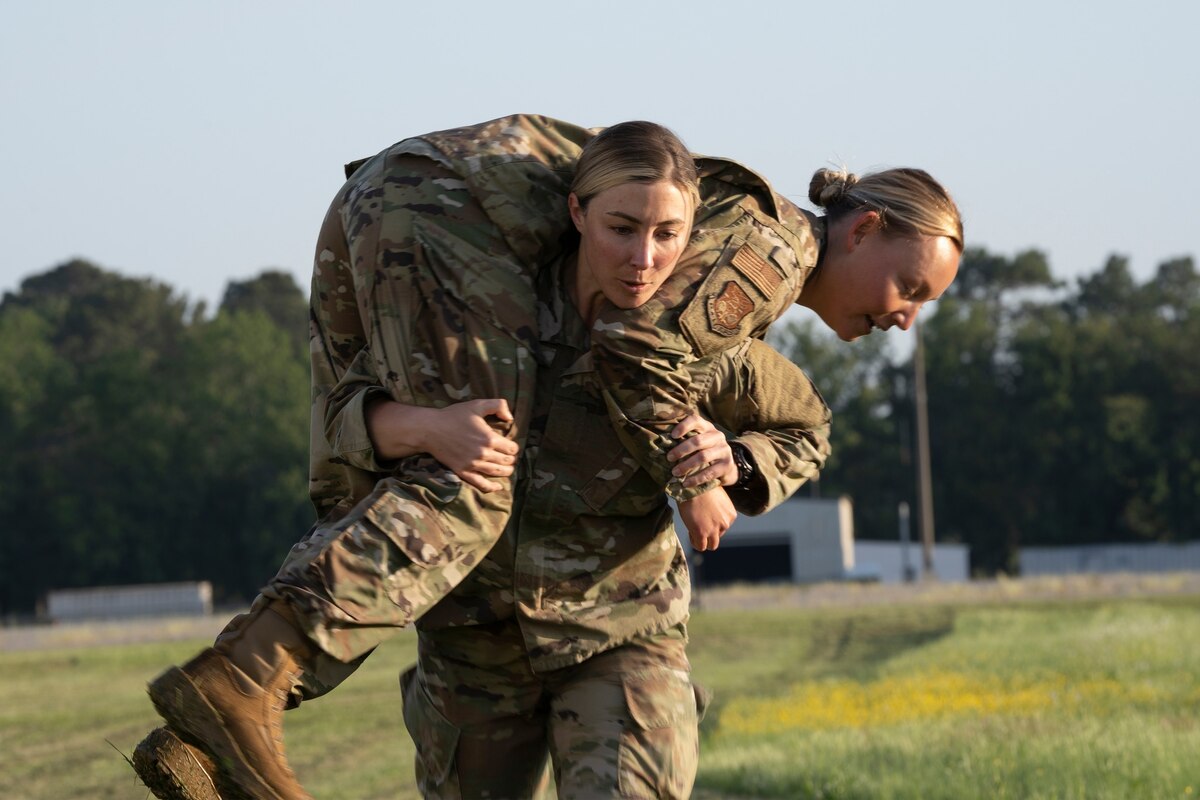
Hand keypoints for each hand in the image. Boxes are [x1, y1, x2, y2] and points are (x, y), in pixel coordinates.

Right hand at [367, 398, 518, 492]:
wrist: (430, 429)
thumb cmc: (453, 415)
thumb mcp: (477, 404)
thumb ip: (498, 405)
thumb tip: (510, 418)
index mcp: (489, 438)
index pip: (512, 448)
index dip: (514, 447)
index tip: (511, 445)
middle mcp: (483, 454)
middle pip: (506, 461)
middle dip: (511, 459)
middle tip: (509, 457)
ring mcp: (473, 464)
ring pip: (497, 473)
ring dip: (506, 471)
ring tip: (507, 468)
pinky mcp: (463, 472)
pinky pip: (481, 484)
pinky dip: (492, 487)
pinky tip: (498, 487)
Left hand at [667, 411, 737, 488]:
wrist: (727, 467)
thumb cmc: (705, 451)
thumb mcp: (698, 442)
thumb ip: (685, 439)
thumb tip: (660, 443)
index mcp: (707, 427)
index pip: (696, 420)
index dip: (683, 426)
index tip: (672, 436)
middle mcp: (717, 436)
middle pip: (697, 441)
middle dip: (681, 450)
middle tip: (669, 458)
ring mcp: (724, 450)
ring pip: (703, 457)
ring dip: (686, 466)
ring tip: (675, 473)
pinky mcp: (727, 465)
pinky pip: (709, 473)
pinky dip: (695, 479)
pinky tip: (686, 483)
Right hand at [678, 487, 736, 551]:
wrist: (692, 486)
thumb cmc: (702, 487)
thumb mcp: (717, 498)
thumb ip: (718, 509)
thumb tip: (711, 513)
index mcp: (731, 515)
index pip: (724, 526)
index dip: (713, 524)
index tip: (704, 518)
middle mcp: (725, 524)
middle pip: (718, 535)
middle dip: (709, 533)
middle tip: (699, 525)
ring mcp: (714, 530)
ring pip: (712, 545)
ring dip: (704, 541)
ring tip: (695, 533)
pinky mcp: (701, 533)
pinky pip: (701, 546)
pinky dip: (696, 543)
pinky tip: (691, 534)